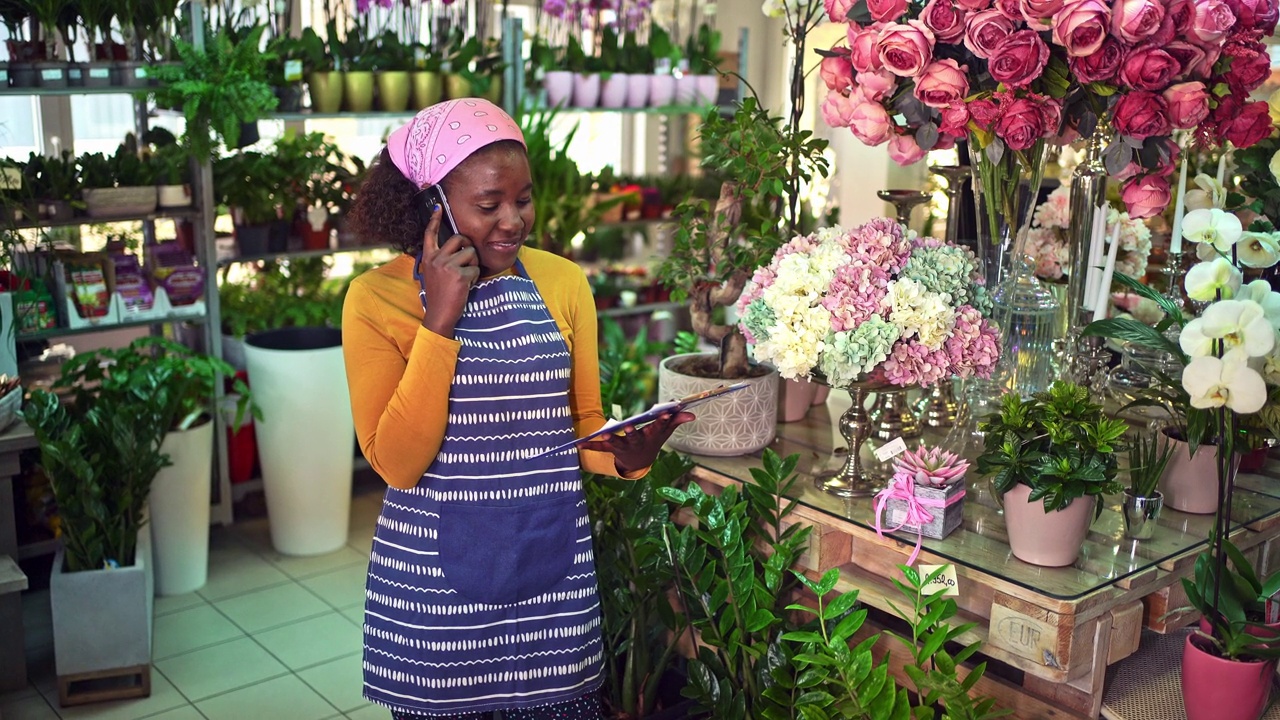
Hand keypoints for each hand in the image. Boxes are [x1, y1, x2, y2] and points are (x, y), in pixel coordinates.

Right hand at [418, 206, 478, 337]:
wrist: (439, 315)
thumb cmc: (440, 295)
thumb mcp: (434, 274)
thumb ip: (440, 260)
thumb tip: (456, 246)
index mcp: (428, 258)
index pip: (430, 234)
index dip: (435, 220)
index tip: (438, 207)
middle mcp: (436, 259)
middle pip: (460, 239)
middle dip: (468, 248)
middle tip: (467, 262)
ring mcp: (447, 266)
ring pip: (471, 253)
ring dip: (473, 265)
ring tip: (466, 278)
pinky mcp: (459, 275)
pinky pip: (476, 268)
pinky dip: (475, 278)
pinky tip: (467, 287)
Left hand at [580, 411, 695, 475]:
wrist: (639, 462)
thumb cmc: (652, 441)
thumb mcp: (664, 432)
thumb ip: (675, 421)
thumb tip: (691, 414)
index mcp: (651, 437)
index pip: (658, 428)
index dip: (661, 421)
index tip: (663, 414)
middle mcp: (637, 443)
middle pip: (635, 437)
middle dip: (632, 432)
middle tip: (629, 426)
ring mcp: (624, 447)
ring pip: (617, 444)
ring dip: (610, 439)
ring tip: (604, 434)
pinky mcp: (611, 450)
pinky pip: (600, 448)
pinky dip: (590, 447)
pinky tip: (579, 445)